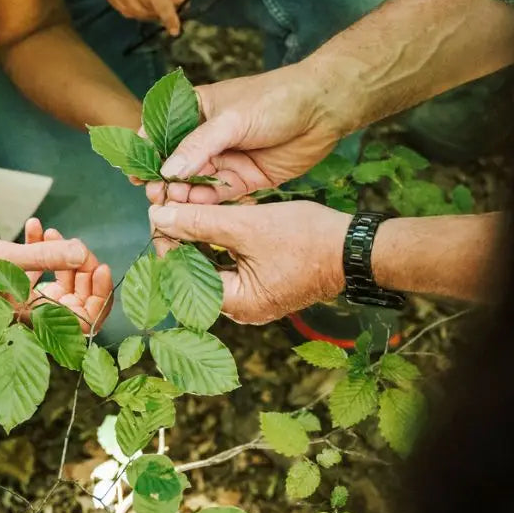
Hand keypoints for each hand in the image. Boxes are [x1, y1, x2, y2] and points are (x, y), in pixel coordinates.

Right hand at [0, 218, 112, 331]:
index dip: (99, 297)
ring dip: (63, 255)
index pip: (84, 322)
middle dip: (82, 270)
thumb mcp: (1, 257)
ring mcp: (25, 299)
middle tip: (77, 245)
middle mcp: (32, 313)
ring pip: (62, 283)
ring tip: (49, 231)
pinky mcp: (16, 285)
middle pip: (79, 301)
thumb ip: (42, 256)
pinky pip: (42, 271)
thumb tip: (82, 252)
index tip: (98, 265)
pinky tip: (34, 227)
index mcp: (32, 317)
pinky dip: (43, 250)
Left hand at [94, 0, 183, 33]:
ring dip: (166, 10)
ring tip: (181, 0)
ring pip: (148, 7)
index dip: (141, 11)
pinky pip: (160, 2)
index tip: (155, 9)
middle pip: (135, 10)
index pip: (121, 7)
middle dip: (154, 12)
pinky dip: (169, 16)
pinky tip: (176, 26)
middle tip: (173, 4)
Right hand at [144, 61, 352, 204]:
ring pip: (194, 183)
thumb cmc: (276, 100)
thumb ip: (199, 146)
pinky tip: (199, 209)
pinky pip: (218, 195)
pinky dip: (207, 203)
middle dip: (165, 182)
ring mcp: (224, 159)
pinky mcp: (243, 179)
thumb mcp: (233, 120)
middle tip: (158, 198)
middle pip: (174, 165)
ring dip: (184, 195)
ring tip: (178, 205)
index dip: (147, 154)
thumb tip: (168, 172)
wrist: (323, 110)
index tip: (137, 175)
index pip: (161, 133)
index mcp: (195, 110)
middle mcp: (205, 137)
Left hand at [149, 201, 347, 324]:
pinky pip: (232, 264)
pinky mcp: (265, 284)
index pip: (182, 276)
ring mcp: (255, 298)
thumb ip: (200, 222)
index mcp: (236, 304)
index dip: (167, 241)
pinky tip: (214, 217)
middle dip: (182, 237)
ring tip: (189, 205)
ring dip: (200, 236)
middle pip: (195, 272)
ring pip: (213, 265)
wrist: (356, 246)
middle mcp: (242, 309)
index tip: (160, 209)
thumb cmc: (307, 238)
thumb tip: (157, 215)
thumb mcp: (247, 225)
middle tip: (171, 203)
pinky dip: (221, 242)